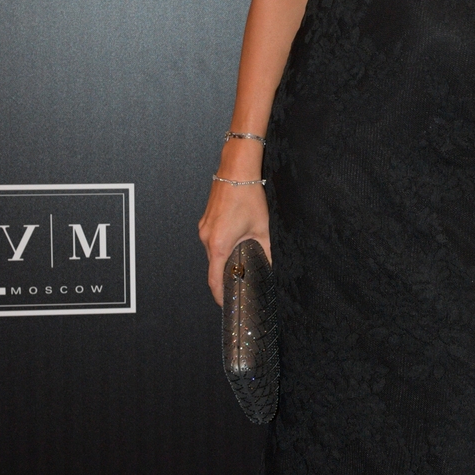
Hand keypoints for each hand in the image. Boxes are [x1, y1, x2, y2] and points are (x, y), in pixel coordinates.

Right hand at [198, 177, 271, 306]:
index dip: (219, 295)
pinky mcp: (206, 221)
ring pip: (213, 253)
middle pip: (213, 266)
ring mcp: (204, 228)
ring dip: (224, 259)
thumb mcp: (262, 228)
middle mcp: (207, 238)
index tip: (226, 303)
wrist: (236, 171)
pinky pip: (212, 240)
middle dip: (225, 276)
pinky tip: (236, 240)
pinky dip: (222, 246)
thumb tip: (271, 266)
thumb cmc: (247, 196)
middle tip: (239, 282)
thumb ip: (266, 251)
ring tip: (240, 259)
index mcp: (219, 244)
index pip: (214, 279)